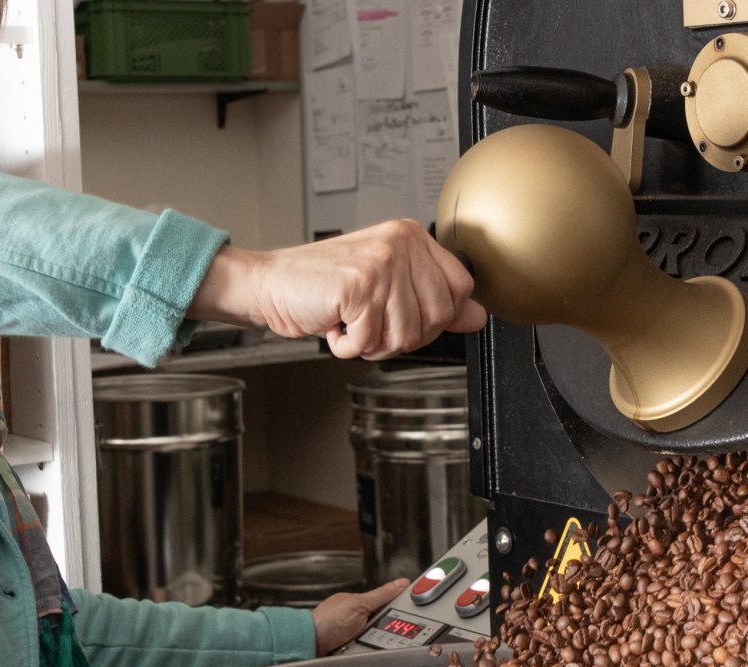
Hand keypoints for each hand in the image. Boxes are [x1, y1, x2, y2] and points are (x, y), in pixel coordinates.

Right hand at [191, 219, 487, 359]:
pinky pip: (370, 342)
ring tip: (350, 321)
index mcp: (411, 237)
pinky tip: (334, 324)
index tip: (402, 315)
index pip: (460, 290)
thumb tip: (478, 316)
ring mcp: (380, 263)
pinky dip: (348, 347)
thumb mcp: (386, 288)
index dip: (434, 318)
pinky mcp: (358, 286)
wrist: (269, 284)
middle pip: (438, 317)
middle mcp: (399, 244)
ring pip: (406, 335)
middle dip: (402, 335)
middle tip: (370, 322)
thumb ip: (433, 300)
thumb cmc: (322, 286)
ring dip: (372, 343)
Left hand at [311, 578, 408, 655]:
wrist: (309, 643)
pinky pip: (370, 648)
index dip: (399, 604)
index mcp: (360, 601)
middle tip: (377, 628)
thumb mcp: (358, 605)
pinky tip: (363, 648)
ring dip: (378, 640)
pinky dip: (369, 649)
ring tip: (366, 640)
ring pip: (380, 637)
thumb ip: (380, 595)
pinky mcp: (353, 648)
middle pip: (386, 621)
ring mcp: (355, 633)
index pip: (388, 600)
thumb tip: (400, 583)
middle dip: (387, 627)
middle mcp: (358, 617)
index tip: (412, 607)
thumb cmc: (326, 621)